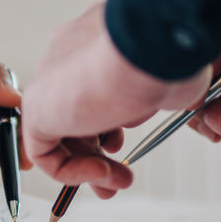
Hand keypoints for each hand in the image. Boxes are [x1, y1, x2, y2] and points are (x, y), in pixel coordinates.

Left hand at [22, 3, 208, 195]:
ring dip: (92, 167)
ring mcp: (50, 81)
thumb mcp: (175, 74)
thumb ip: (168, 87)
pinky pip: (45, 152)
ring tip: (121, 180)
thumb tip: (183, 97)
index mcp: (96, 41)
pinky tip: (103, 172)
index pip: (91, 86)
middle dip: (98, 153)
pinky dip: (73, 172)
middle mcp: (68, 56)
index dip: (112, 121)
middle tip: (122, 174)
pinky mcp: (37, 108)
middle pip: (74, 114)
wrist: (152, 47)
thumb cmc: (171, 53)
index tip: (130, 141)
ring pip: (61, 135)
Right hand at [188, 4, 220, 142]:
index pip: (213, 45)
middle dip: (199, 97)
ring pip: (204, 90)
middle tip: (218, 124)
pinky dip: (211, 119)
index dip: (199, 72)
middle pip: (201, 69)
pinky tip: (219, 132)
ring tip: (219, 131)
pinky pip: (217, 104)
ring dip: (202, 113)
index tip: (200, 99)